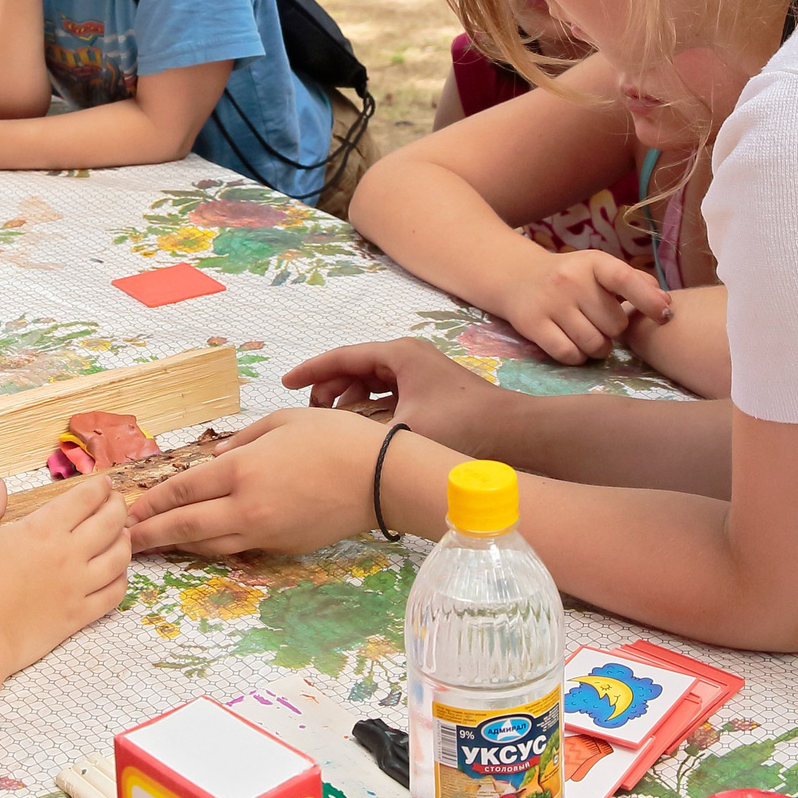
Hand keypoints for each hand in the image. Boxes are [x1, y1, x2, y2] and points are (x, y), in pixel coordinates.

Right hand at [0, 475, 131, 674]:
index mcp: (43, 530)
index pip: (85, 499)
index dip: (99, 487)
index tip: (104, 483)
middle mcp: (69, 554)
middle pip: (110, 522)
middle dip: (118, 505)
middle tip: (117, 501)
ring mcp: (78, 586)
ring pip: (119, 557)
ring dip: (125, 540)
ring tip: (122, 533)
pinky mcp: (79, 616)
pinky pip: (114, 595)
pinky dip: (122, 580)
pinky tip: (118, 574)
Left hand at [128, 408, 385, 556]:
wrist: (380, 478)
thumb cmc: (335, 438)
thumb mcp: (282, 421)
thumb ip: (242, 440)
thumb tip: (215, 459)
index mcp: (241, 470)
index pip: (182, 490)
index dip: (152, 502)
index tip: (130, 510)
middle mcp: (245, 507)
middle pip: (186, 527)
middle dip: (152, 534)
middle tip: (125, 541)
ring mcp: (264, 532)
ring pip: (209, 546)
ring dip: (179, 546)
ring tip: (157, 545)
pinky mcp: (283, 547)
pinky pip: (239, 548)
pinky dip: (214, 547)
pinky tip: (203, 543)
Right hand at [285, 339, 506, 452]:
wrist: (512, 431)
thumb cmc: (461, 424)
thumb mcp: (406, 431)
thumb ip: (365, 434)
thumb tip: (333, 442)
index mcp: (398, 354)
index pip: (342, 356)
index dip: (311, 371)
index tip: (285, 384)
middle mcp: (406, 356)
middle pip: (354, 367)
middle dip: (329, 388)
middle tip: (310, 414)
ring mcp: (419, 372)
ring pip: (370, 381)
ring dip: (349, 399)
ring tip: (332, 423)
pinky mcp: (428, 390)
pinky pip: (387, 392)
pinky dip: (369, 406)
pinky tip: (360, 427)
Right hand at [495, 247, 670, 363]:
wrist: (516, 277)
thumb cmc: (570, 276)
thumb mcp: (599, 269)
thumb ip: (634, 282)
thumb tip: (666, 303)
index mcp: (592, 262)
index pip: (625, 279)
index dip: (648, 300)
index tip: (665, 315)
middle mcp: (570, 280)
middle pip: (614, 325)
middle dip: (613, 330)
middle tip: (600, 322)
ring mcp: (550, 303)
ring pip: (594, 344)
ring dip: (598, 348)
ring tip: (589, 335)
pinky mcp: (533, 325)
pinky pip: (569, 355)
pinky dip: (577, 357)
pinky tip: (574, 346)